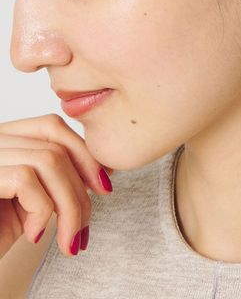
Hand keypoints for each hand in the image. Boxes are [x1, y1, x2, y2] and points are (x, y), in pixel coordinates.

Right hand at [0, 113, 113, 258]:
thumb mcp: (32, 201)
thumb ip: (57, 179)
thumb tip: (104, 169)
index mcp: (4, 139)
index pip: (51, 126)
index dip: (83, 153)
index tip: (104, 186)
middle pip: (54, 142)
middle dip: (82, 185)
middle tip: (86, 225)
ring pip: (48, 161)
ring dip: (70, 206)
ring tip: (68, 240)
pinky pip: (26, 180)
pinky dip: (42, 210)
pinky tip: (34, 236)